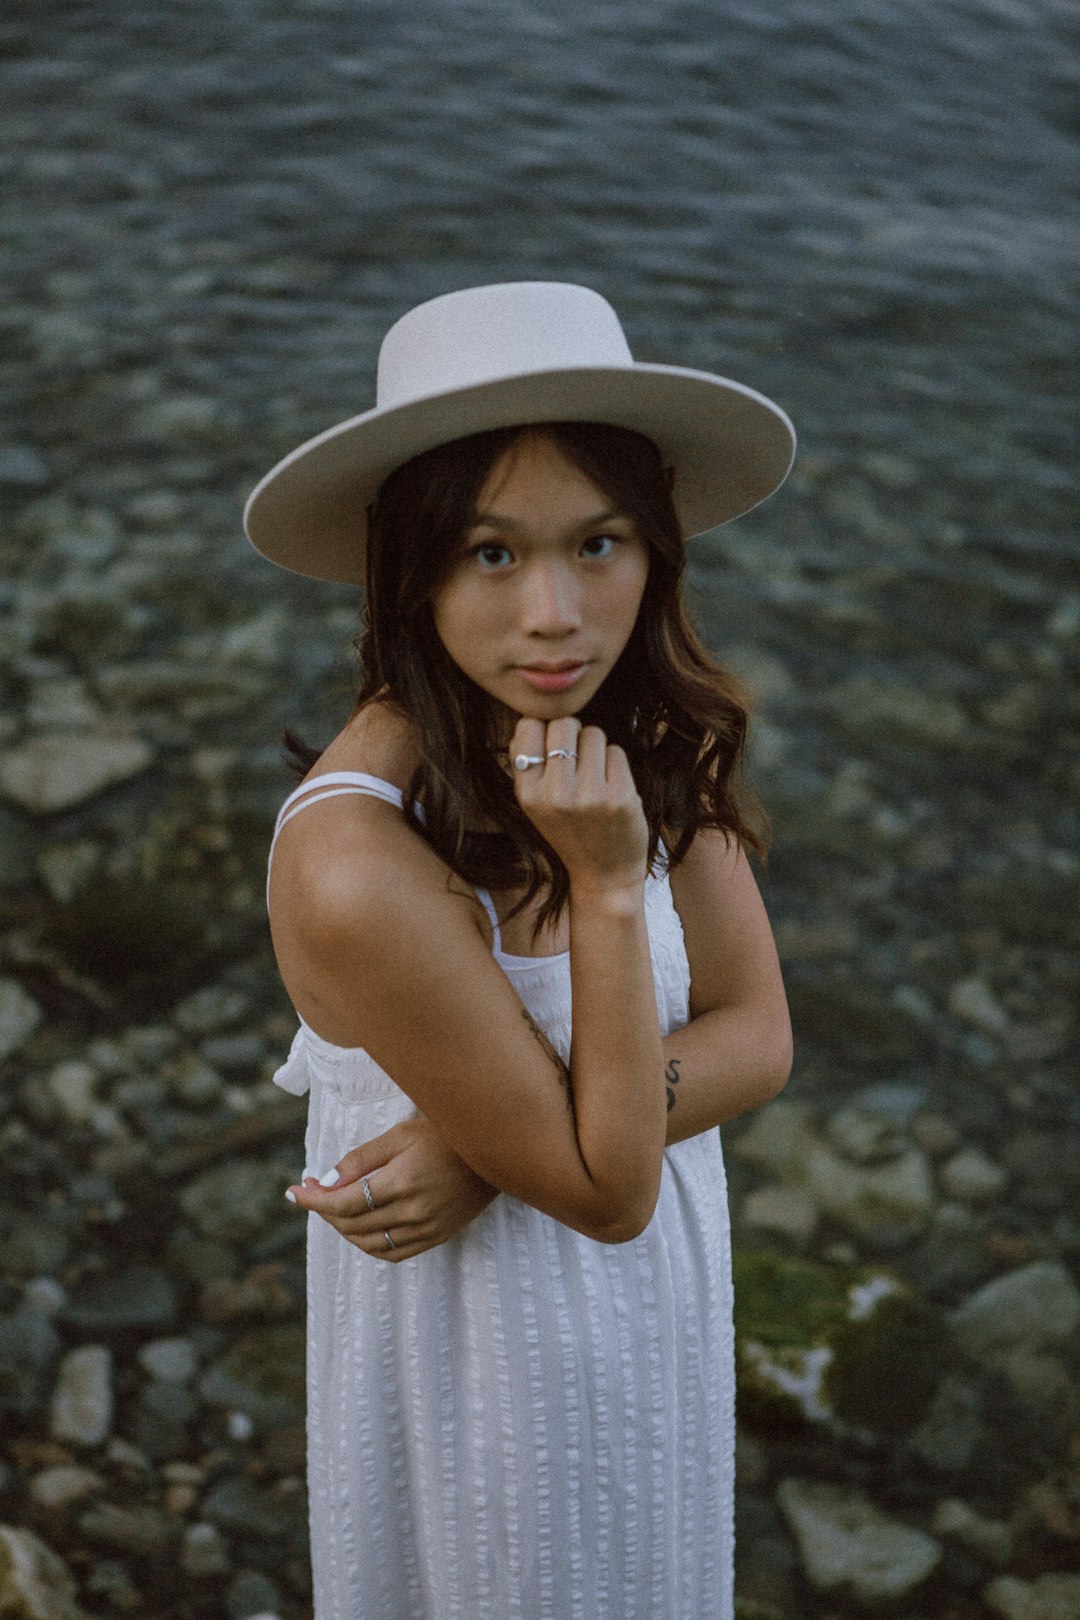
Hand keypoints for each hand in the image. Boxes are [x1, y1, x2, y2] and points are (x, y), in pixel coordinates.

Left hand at [285, 1114, 498, 1261]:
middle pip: (352, 1224)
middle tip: (310, 1190)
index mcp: (403, 1182)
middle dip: (323, 1210)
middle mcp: (414, 1211)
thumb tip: (326, 1182)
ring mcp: (427, 1228)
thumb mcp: (401, 1134)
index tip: (293, 1192)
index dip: (313, 1200)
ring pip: (368, 1243)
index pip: (344, 1203)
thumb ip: (362, 1159)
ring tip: (332, 1207)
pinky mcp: (437, 1237)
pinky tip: (359, 1227)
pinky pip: (392, 1253)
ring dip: (342, 1229)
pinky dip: (368, 1245)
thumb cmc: (445, 1134)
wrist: (495, 1151)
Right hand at [511, 716, 648, 893]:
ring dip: (596, 748)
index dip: (543, 729)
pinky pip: (616, 751)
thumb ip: (527, 765)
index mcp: (528, 793)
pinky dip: (615, 763)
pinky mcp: (621, 796)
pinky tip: (611, 786)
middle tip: (577, 758)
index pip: (529, 726)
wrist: (604, 875)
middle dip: (573, 733)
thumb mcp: (535, 805)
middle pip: (564, 723)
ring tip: (594, 776)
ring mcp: (590, 795)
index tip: (552, 746)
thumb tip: (529, 720)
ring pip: (593, 733)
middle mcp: (556, 794)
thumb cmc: (569, 831)